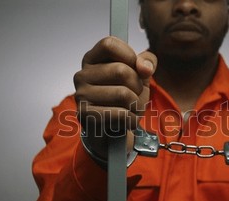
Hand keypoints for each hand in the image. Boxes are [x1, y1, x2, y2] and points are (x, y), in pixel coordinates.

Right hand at [74, 36, 157, 158]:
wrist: (113, 129)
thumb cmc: (125, 98)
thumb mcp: (140, 75)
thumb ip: (147, 62)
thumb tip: (144, 67)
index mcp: (93, 59)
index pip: (109, 44)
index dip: (129, 55)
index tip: (136, 68)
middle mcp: (82, 74)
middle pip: (122, 71)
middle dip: (138, 86)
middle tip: (136, 95)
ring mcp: (81, 95)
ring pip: (123, 94)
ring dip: (136, 105)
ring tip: (132, 109)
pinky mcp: (85, 115)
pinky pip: (119, 114)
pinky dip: (131, 119)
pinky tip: (127, 121)